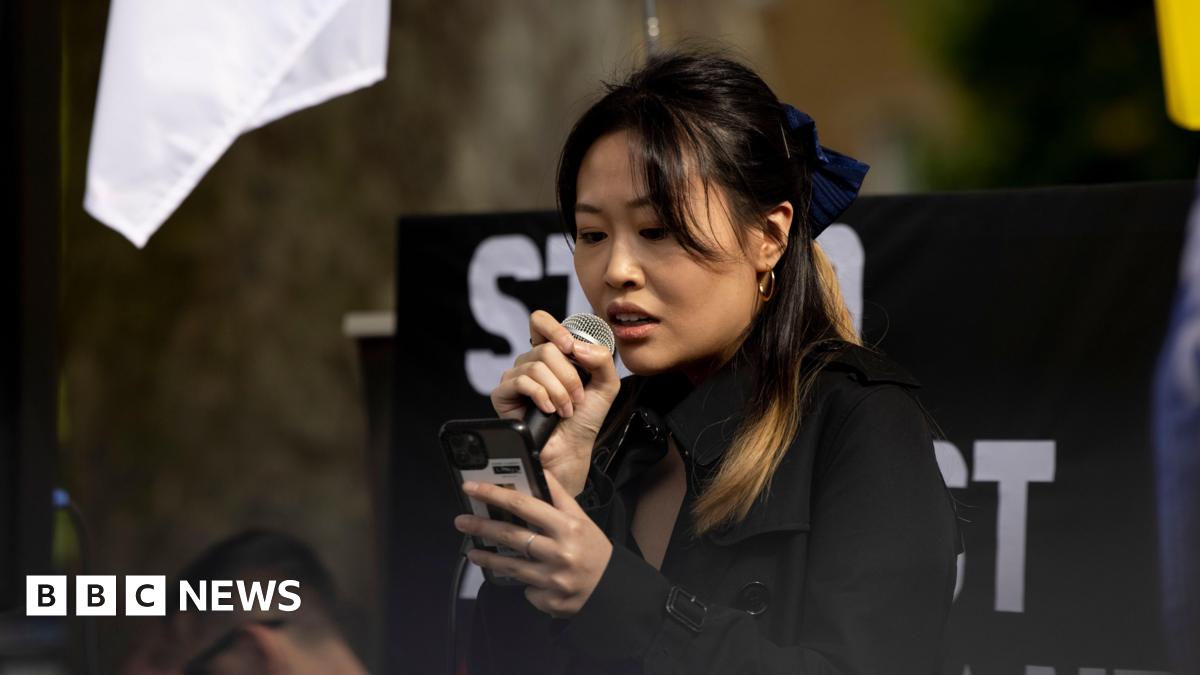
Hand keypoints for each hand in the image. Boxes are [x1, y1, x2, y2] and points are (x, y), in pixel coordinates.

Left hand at [454, 471, 612, 618]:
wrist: (611, 589)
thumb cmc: (593, 548)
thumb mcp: (580, 518)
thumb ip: (558, 496)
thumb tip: (538, 470)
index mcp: (567, 526)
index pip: (523, 504)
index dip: (494, 495)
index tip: (472, 489)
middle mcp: (559, 552)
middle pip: (511, 535)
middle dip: (482, 526)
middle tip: (461, 521)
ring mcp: (553, 579)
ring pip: (511, 566)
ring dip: (488, 557)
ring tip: (472, 552)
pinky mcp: (549, 600)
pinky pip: (526, 590)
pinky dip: (522, 583)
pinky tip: (521, 579)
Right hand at [490, 310, 619, 495]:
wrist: (572, 448)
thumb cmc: (585, 418)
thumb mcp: (605, 384)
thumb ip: (602, 359)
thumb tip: (575, 345)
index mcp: (552, 354)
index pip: (540, 322)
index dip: (554, 329)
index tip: (570, 348)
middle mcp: (531, 361)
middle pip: (546, 348)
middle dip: (568, 376)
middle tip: (576, 398)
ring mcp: (515, 377)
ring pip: (536, 366)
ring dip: (558, 390)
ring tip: (565, 408)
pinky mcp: (503, 394)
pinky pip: (521, 382)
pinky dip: (541, 396)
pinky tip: (548, 409)